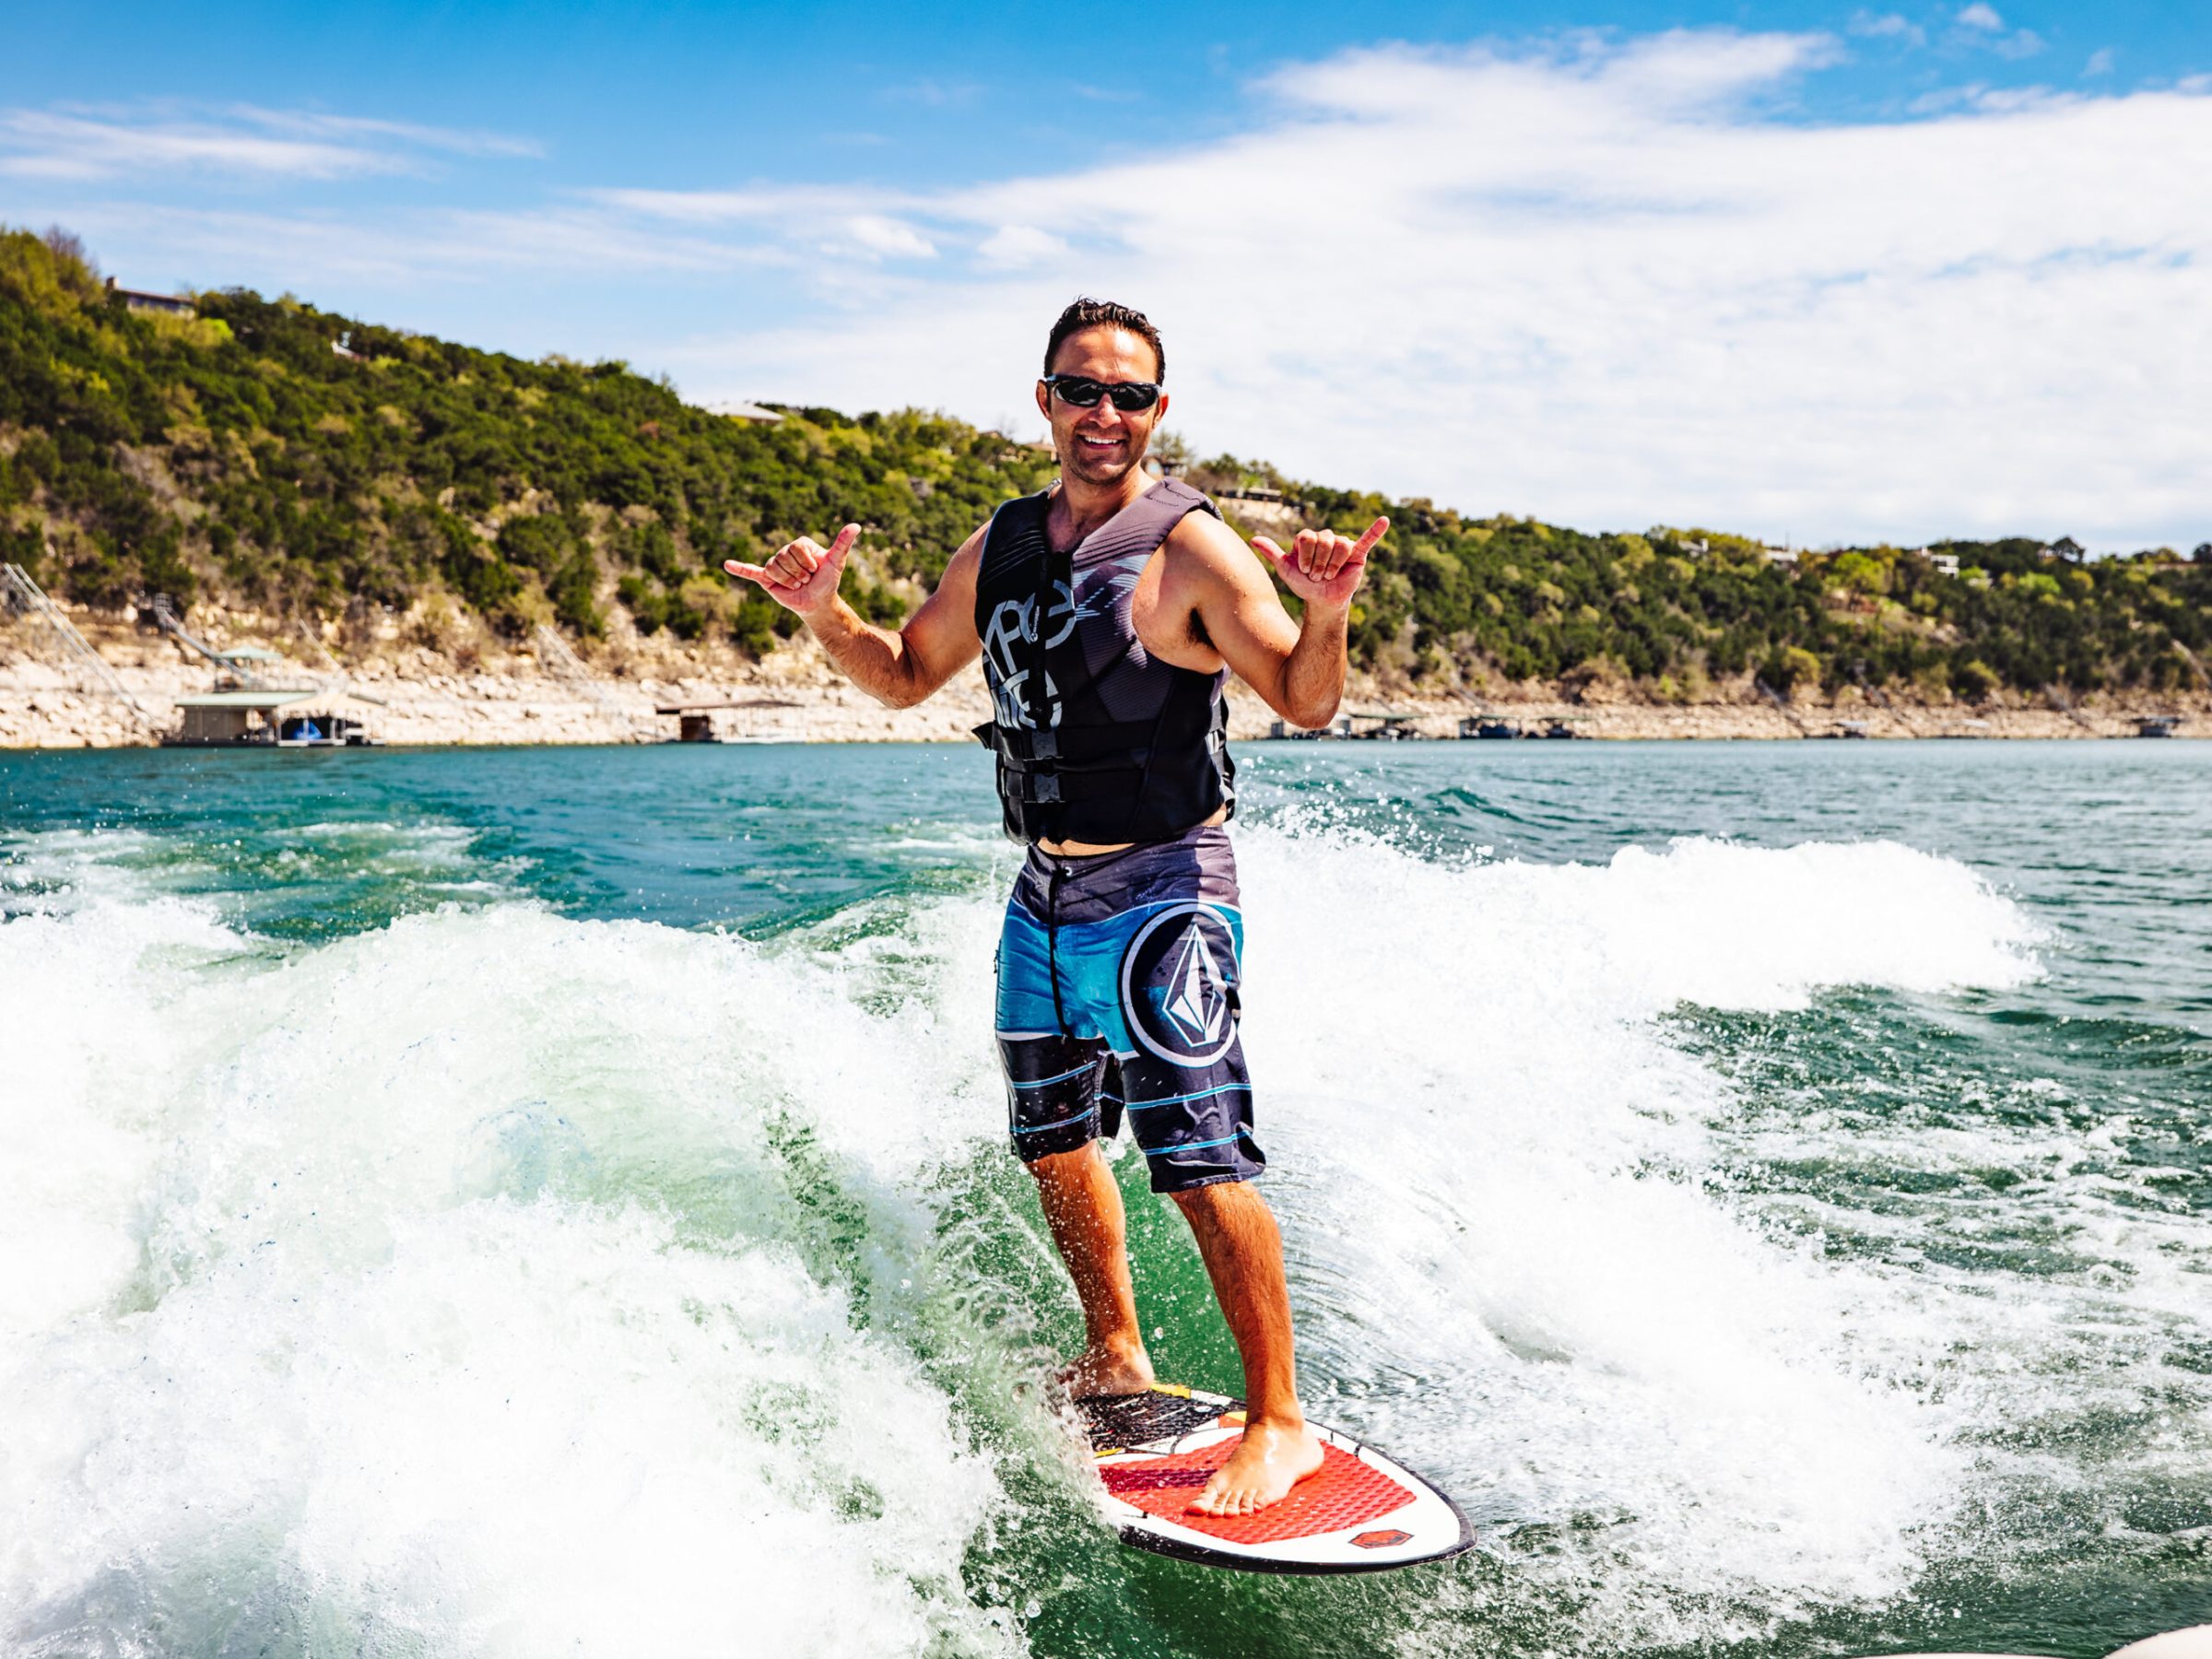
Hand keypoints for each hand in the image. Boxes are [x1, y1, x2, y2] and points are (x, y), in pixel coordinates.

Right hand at [725, 524, 858, 615]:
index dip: (807, 563)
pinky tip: (727, 564)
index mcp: (800, 544)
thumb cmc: (828, 582)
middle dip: (798, 574)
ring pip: (774, 568)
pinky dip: (739, 568)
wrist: (818, 603)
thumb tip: (856, 525)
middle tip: (806, 580)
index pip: (796, 548)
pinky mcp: (767, 578)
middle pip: (784, 558)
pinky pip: (751, 572)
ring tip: (796, 585)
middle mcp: (785, 552)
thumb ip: (843, 543)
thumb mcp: (836, 562)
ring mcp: (775, 564)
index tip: (815, 570)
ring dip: (788, 581)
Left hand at [1251, 517, 1386, 609]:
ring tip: (1330, 575)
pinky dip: (1376, 530)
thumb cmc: (1304, 585)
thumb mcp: (1285, 569)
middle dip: (1318, 563)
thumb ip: (1272, 553)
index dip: (1305, 556)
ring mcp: (1343, 545)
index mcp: (1310, 538)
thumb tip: (1253, 538)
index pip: (1307, 537)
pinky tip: (1385, 520)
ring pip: (1340, 544)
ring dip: (1332, 565)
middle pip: (1323, 539)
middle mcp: (1327, 538)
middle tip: (1318, 576)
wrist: (1322, 601)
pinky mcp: (1358, 554)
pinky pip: (1368, 540)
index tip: (1304, 570)